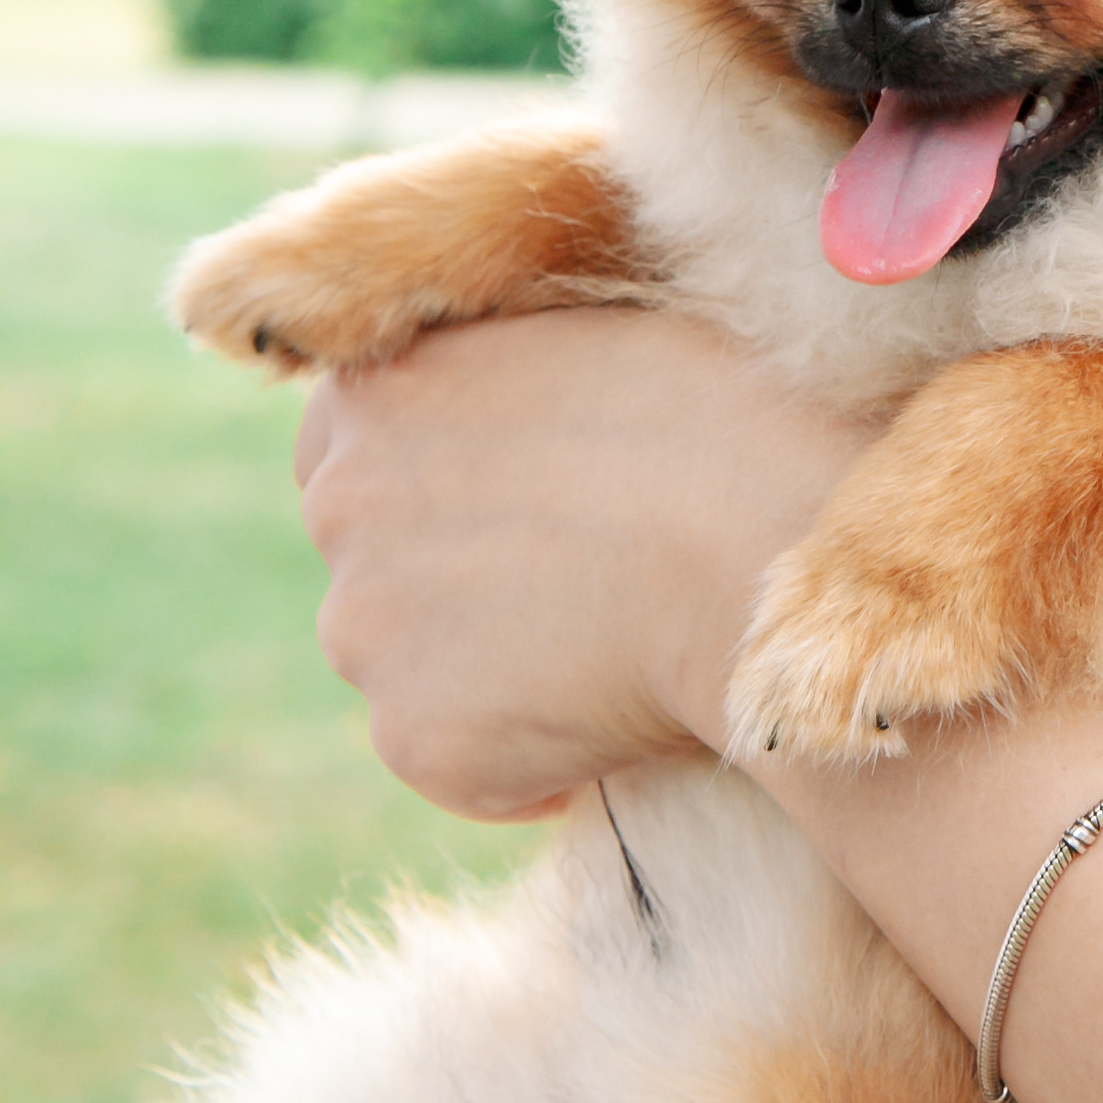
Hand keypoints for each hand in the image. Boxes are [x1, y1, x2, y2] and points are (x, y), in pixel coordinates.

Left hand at [293, 310, 866, 817]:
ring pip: (408, 665)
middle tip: (571, 585)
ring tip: (607, 652)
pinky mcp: (416, 740)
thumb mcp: (586, 342)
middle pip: (370, 561)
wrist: (764, 543)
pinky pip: (462, 760)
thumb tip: (513, 423)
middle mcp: (338, 508)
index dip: (428, 481)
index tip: (502, 504)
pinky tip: (616, 714)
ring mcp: (365, 630)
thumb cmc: (719, 420)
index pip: (342, 448)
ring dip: (481, 669)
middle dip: (446, 579)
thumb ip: (503, 380)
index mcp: (375, 393)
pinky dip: (525, 757)